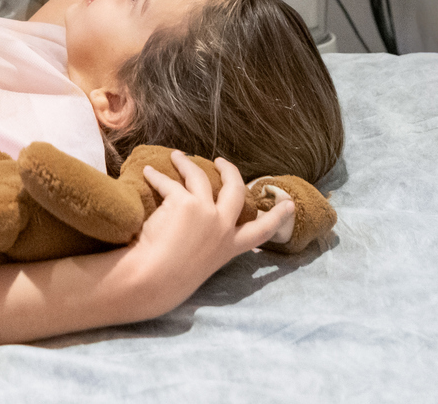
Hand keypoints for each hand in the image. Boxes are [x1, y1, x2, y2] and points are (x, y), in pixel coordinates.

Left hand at [120, 152, 292, 312]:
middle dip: (230, 171)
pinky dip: (156, 176)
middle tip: (221, 161)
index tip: (289, 204)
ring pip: (199, 176)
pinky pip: (168, 182)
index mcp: (230, 246)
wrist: (154, 280)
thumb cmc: (170, 278)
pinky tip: (148, 173)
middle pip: (235, 190)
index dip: (277, 216)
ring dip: (186, 163)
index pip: (262, 231)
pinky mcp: (185, 202)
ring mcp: (207, 212)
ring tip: (177, 157)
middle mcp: (224, 227)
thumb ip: (211, 242)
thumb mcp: (203, 261)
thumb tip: (203, 220)